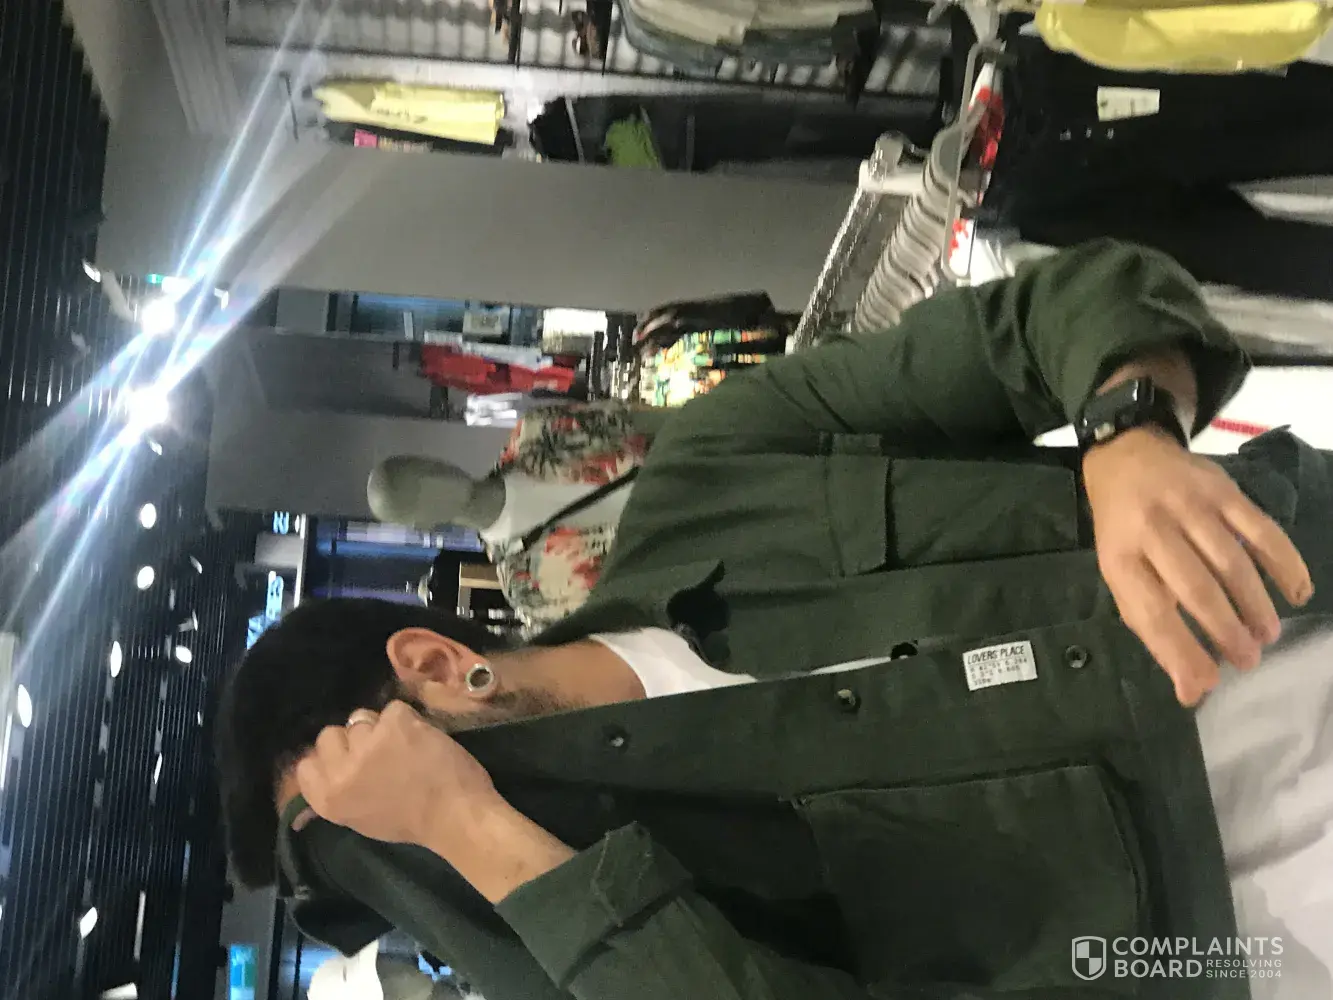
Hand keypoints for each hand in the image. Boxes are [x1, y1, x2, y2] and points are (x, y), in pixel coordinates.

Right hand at [295, 701, 498, 847]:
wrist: (456, 814)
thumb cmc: (412, 822)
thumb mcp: (360, 818)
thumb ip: (340, 791)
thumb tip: (327, 768)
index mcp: (329, 799)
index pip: (306, 764)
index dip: (328, 758)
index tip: (347, 761)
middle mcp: (341, 770)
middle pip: (329, 734)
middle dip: (352, 739)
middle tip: (379, 751)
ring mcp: (368, 743)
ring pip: (361, 719)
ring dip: (382, 729)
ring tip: (404, 746)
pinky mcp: (395, 723)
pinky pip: (393, 709)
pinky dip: (408, 720)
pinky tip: (421, 738)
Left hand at [1083, 428, 1312, 704]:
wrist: (1127, 456)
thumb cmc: (1123, 527)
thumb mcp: (1120, 571)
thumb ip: (1151, 625)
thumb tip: (1190, 688)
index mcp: (1120, 556)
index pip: (1150, 611)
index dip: (1179, 651)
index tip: (1206, 684)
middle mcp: (1153, 529)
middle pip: (1195, 588)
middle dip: (1225, 630)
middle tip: (1248, 660)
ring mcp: (1189, 506)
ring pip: (1231, 561)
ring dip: (1254, 603)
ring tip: (1267, 635)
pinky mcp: (1222, 490)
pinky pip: (1261, 529)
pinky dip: (1284, 562)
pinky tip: (1298, 592)